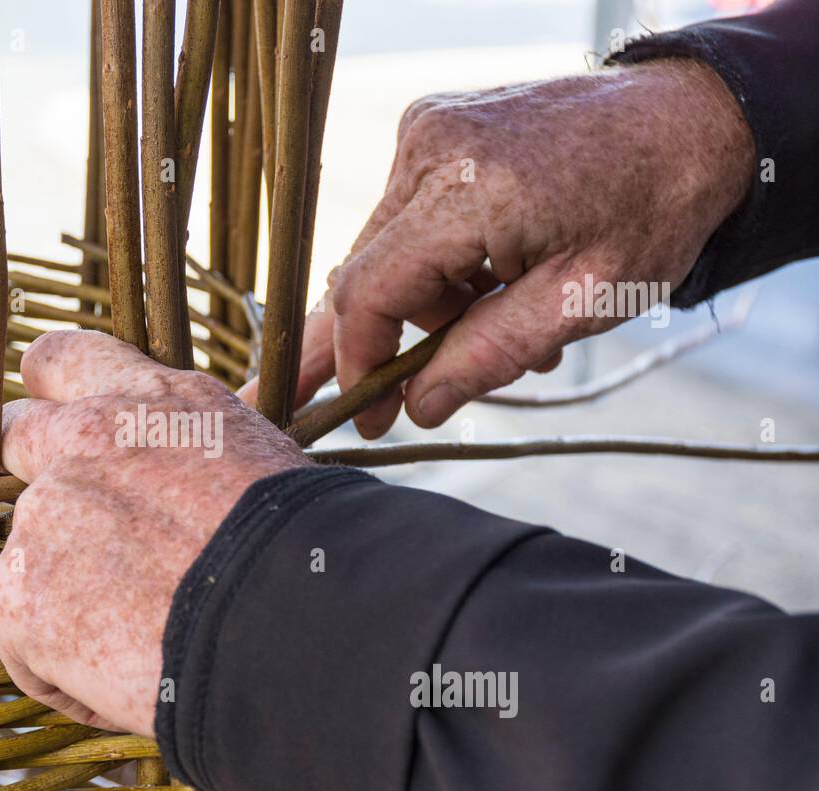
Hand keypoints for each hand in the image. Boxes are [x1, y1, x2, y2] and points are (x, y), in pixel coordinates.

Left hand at [0, 329, 306, 737]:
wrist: (292, 620)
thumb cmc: (303, 551)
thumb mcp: (255, 461)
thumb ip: (194, 449)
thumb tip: (193, 467)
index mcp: (151, 400)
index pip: (64, 360)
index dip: (50, 393)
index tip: (54, 416)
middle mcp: (85, 440)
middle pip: (18, 438)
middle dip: (36, 480)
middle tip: (81, 541)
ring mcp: (44, 513)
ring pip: (30, 558)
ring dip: (68, 596)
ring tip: (146, 643)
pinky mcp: (22, 593)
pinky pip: (26, 646)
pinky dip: (66, 676)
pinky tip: (128, 686)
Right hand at [240, 59, 753, 436]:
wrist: (687, 118)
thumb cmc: (652, 204)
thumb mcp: (584, 300)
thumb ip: (491, 355)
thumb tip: (420, 406)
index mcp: (468, 188)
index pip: (368, 292)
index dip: (358, 363)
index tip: (370, 418)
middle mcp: (429, 147)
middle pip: (366, 274)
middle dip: (395, 338)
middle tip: (420, 386)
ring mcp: (426, 129)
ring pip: (385, 252)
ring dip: (427, 302)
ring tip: (501, 314)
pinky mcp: (431, 127)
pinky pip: (406, 218)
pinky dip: (439, 261)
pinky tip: (491, 273)